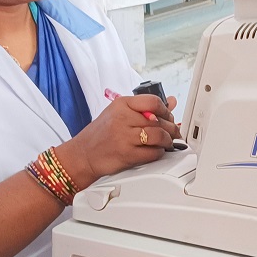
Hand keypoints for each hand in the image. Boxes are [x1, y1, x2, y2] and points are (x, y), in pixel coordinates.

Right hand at [56, 94, 180, 189]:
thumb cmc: (101, 133)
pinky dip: (159, 153)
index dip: (166, 110)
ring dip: (167, 140)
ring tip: (166, 142)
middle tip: (173, 131)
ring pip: (159, 136)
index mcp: (122, 104)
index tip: (168, 116)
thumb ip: (145, 107)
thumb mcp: (119, 113)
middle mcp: (122, 118)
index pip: (153, 101)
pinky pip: (153, 153)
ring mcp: (124, 137)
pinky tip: (156, 151)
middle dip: (171, 127)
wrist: (83, 154)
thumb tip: (171, 101)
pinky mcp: (127, 154)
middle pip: (159, 120)